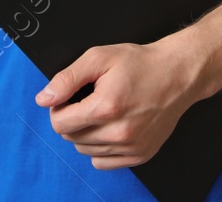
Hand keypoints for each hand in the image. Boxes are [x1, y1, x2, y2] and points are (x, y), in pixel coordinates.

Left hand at [39, 41, 199, 169]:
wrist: (177, 74)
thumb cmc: (140, 63)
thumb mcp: (98, 58)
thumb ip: (66, 79)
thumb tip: (44, 99)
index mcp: (105, 108)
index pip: (59, 123)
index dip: (58, 108)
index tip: (69, 98)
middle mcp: (119, 132)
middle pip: (71, 138)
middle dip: (72, 119)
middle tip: (88, 101)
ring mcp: (131, 147)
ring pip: (86, 151)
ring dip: (86, 134)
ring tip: (103, 113)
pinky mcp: (140, 155)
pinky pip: (103, 163)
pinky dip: (101, 149)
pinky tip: (111, 128)